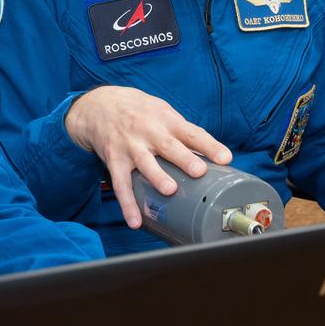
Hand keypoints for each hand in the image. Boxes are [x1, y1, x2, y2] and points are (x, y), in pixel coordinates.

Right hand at [64, 85, 231, 228]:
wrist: (98, 104)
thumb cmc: (139, 111)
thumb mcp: (161, 111)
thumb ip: (182, 132)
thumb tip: (209, 155)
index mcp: (166, 120)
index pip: (192, 133)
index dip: (209, 145)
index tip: (225, 158)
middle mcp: (148, 132)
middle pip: (169, 146)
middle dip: (184, 158)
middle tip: (199, 171)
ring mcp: (130, 146)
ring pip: (145, 163)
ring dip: (157, 176)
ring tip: (169, 190)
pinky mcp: (114, 159)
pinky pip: (121, 184)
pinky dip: (127, 204)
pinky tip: (135, 221)